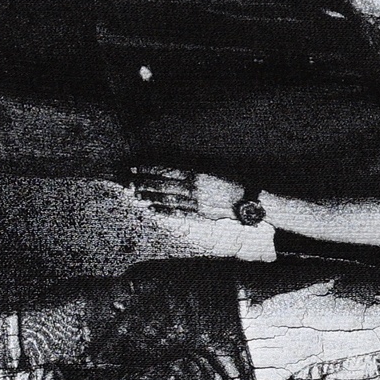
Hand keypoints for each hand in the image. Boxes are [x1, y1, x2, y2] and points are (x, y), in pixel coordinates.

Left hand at [127, 167, 254, 223]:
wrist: (251, 200)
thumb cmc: (236, 180)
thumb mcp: (216, 167)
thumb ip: (197, 166)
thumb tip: (178, 165)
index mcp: (198, 173)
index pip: (167, 171)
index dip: (149, 169)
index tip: (135, 168)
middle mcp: (194, 188)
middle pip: (163, 185)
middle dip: (144, 183)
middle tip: (128, 182)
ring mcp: (196, 203)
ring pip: (167, 199)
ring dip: (149, 197)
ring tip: (135, 195)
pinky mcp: (200, 214)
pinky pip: (178, 212)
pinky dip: (163, 210)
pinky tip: (152, 209)